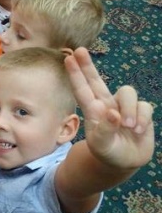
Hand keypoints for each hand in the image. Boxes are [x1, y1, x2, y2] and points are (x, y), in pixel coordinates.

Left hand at [65, 48, 153, 169]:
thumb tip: (114, 113)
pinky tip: (138, 131)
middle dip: (88, 66)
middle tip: (79, 50)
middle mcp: (106, 104)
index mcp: (93, 110)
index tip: (68, 58)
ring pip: (128, 92)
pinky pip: (145, 106)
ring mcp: (124, 107)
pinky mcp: (141, 112)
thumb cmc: (107, 151)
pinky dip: (142, 118)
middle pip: (97, 80)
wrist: (125, 161)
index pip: (82, 90)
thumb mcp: (102, 144)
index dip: (75, 74)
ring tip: (128, 126)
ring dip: (129, 108)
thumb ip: (105, 130)